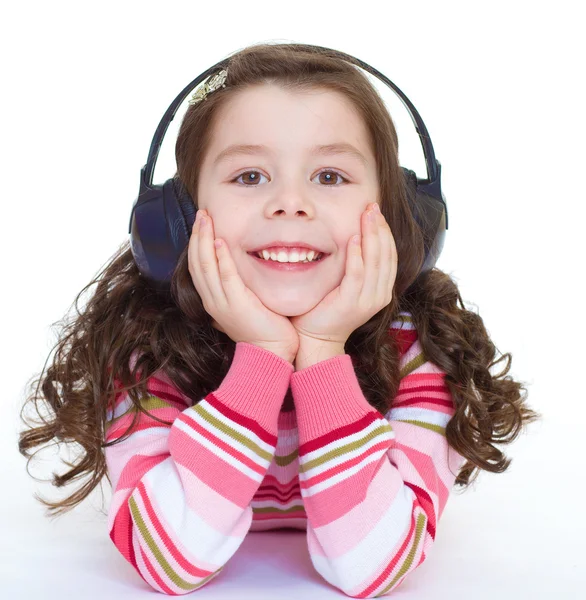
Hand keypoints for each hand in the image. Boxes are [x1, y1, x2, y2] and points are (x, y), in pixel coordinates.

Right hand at [188, 209, 299, 362]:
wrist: (270, 353)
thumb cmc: (264, 329)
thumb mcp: (246, 304)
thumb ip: (240, 288)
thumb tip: (242, 272)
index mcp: (213, 299)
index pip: (198, 266)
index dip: (197, 243)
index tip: (202, 223)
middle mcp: (212, 300)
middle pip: (196, 262)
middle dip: (197, 235)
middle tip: (202, 213)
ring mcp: (222, 302)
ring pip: (205, 266)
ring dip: (204, 240)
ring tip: (206, 219)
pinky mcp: (237, 303)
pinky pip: (225, 276)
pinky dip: (221, 258)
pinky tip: (220, 241)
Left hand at [289, 202, 397, 346]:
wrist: (316, 339)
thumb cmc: (326, 309)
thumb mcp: (347, 285)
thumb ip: (355, 266)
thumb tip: (354, 237)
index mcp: (381, 289)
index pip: (389, 255)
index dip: (385, 231)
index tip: (377, 211)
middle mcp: (379, 295)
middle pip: (386, 254)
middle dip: (380, 228)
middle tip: (373, 206)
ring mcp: (367, 300)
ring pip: (375, 262)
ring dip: (372, 235)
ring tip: (367, 215)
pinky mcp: (351, 303)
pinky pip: (357, 275)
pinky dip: (357, 256)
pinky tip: (354, 238)